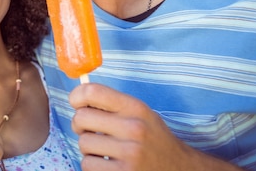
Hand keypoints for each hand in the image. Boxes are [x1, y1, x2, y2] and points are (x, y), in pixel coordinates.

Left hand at [69, 83, 243, 170]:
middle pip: (81, 118)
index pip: (92, 92)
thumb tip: (77, 96)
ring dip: (88, 148)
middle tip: (90, 130)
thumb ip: (112, 103)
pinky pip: (87, 165)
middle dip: (80, 125)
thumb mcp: (140, 113)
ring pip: (83, 143)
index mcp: (135, 108)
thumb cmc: (152, 138)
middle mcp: (133, 128)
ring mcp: (129, 153)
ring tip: (104, 149)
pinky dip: (92, 165)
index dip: (76, 96)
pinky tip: (107, 163)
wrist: (179, 168)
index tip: (77, 103)